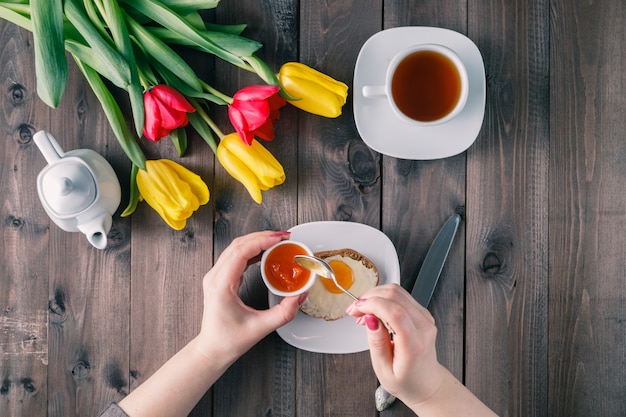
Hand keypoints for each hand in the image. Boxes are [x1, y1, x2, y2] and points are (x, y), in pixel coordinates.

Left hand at [197, 230, 303, 362]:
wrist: (212, 349)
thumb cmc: (229, 340)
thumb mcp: (261, 328)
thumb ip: (284, 313)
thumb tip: (301, 296)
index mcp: (221, 285)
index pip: (241, 252)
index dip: (262, 241)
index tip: (280, 238)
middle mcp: (215, 277)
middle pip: (238, 245)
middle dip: (262, 237)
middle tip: (284, 236)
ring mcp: (215, 276)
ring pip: (235, 248)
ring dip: (256, 241)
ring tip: (277, 241)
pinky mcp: (219, 279)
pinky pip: (234, 256)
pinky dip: (251, 250)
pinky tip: (265, 252)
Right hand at [345, 284, 446, 407]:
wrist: (425, 383)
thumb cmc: (406, 380)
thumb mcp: (383, 370)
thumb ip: (376, 343)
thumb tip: (369, 319)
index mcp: (414, 345)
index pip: (396, 313)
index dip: (373, 305)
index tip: (356, 309)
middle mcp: (424, 327)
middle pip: (395, 296)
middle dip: (369, 297)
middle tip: (354, 310)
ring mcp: (425, 317)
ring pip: (397, 291)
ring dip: (375, 296)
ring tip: (362, 312)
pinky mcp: (422, 312)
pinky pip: (400, 295)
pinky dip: (382, 298)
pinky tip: (373, 311)